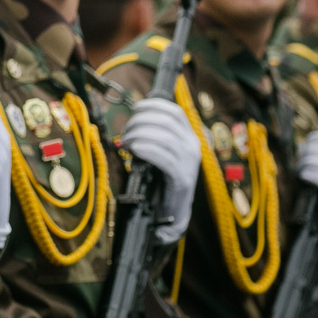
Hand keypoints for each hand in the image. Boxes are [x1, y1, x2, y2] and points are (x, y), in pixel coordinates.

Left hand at [121, 97, 200, 244]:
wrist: (172, 211)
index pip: (175, 112)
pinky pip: (164, 158)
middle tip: (124, 133)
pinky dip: (147, 150)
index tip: (135, 108)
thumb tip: (134, 120)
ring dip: (139, 136)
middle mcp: (192, 147)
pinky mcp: (182, 179)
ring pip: (164, 138)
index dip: (153, 106)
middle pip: (166, 123)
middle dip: (140, 122)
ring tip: (125, 143)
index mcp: (189, 137)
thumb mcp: (160, 152)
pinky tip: (135, 150)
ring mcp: (189, 163)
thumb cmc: (160, 179)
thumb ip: (153, 136)